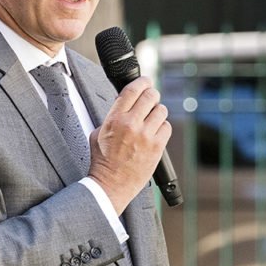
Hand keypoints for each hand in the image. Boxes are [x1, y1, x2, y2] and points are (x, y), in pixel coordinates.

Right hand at [88, 76, 169, 212]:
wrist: (111, 184)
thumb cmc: (103, 161)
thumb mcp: (98, 133)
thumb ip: (112, 117)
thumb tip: (125, 105)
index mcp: (115, 119)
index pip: (132, 90)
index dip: (142, 81)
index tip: (146, 81)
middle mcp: (131, 124)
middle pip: (150, 96)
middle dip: (152, 95)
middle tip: (152, 98)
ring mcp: (146, 135)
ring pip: (161, 110)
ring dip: (158, 113)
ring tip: (152, 120)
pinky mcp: (157, 147)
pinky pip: (167, 127)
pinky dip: (162, 128)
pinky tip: (155, 134)